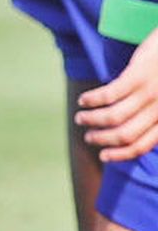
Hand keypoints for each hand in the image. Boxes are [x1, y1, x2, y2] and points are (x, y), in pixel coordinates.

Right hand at [77, 31, 157, 160]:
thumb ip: (154, 115)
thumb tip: (130, 133)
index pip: (141, 146)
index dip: (120, 155)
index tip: (103, 156)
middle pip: (124, 134)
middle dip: (102, 139)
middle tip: (88, 136)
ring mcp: (149, 92)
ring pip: (113, 117)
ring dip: (92, 120)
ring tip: (80, 117)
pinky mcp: (137, 75)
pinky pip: (108, 95)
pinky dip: (92, 100)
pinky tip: (83, 100)